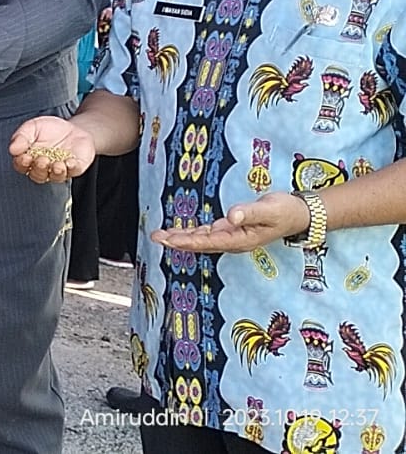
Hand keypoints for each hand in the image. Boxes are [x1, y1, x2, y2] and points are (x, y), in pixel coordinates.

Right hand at [8, 115, 95, 182]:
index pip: (21, 166)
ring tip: (57, 165)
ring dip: (55, 172)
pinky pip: (74, 171)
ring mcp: (60, 170)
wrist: (74, 128)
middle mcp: (44, 168)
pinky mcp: (75, 168)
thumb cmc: (50, 129)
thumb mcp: (32, 127)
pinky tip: (70, 162)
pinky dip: (72, 168)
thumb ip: (22, 136)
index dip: (21, 164)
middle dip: (39, 169)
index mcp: (29, 158)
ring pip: (55, 177)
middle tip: (41, 160)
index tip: (24, 157)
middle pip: (37, 175)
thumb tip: (12, 149)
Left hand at [151, 192, 309, 253]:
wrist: (299, 214)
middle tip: (155, 237)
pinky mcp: (232, 229)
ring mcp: (233, 236)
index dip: (188, 242)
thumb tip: (230, 216)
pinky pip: (208, 234)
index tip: (169, 240)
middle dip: (177, 241)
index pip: (209, 242)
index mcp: (241, 240)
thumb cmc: (285, 211)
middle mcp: (234, 241)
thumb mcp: (270, 209)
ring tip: (161, 235)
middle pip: (201, 244)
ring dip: (181, 238)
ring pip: (202, 240)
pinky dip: (193, 233)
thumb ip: (250, 212)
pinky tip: (180, 232)